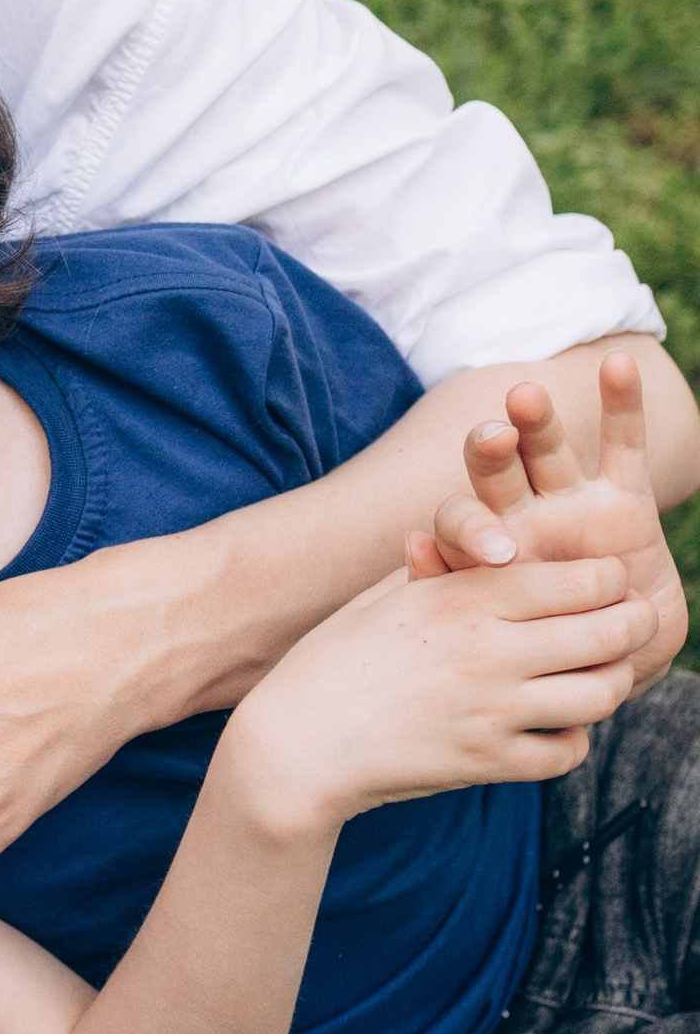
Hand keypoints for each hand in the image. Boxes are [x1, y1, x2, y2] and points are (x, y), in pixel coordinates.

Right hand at [224, 545, 654, 834]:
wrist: (293, 747)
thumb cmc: (330, 661)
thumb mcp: (381, 599)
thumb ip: (438, 566)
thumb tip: (479, 538)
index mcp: (465, 598)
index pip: (584, 578)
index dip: (609, 579)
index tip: (604, 584)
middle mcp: (489, 651)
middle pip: (611, 631)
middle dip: (632, 626)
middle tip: (627, 627)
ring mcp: (492, 711)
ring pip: (601, 694)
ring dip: (606, 685)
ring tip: (591, 679)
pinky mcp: (487, 764)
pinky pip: (567, 753)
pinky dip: (570, 741)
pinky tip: (550, 728)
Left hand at [414, 353, 687, 684]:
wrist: (609, 669)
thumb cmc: (541, 660)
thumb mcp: (504, 640)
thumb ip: (457, 593)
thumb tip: (408, 547)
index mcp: (482, 556)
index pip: (459, 525)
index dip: (467, 532)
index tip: (492, 554)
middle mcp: (521, 520)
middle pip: (494, 472)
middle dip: (489, 453)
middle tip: (491, 439)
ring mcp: (570, 506)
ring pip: (548, 451)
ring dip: (537, 421)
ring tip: (527, 396)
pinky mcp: (624, 501)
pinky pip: (623, 446)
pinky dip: (623, 404)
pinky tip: (619, 363)